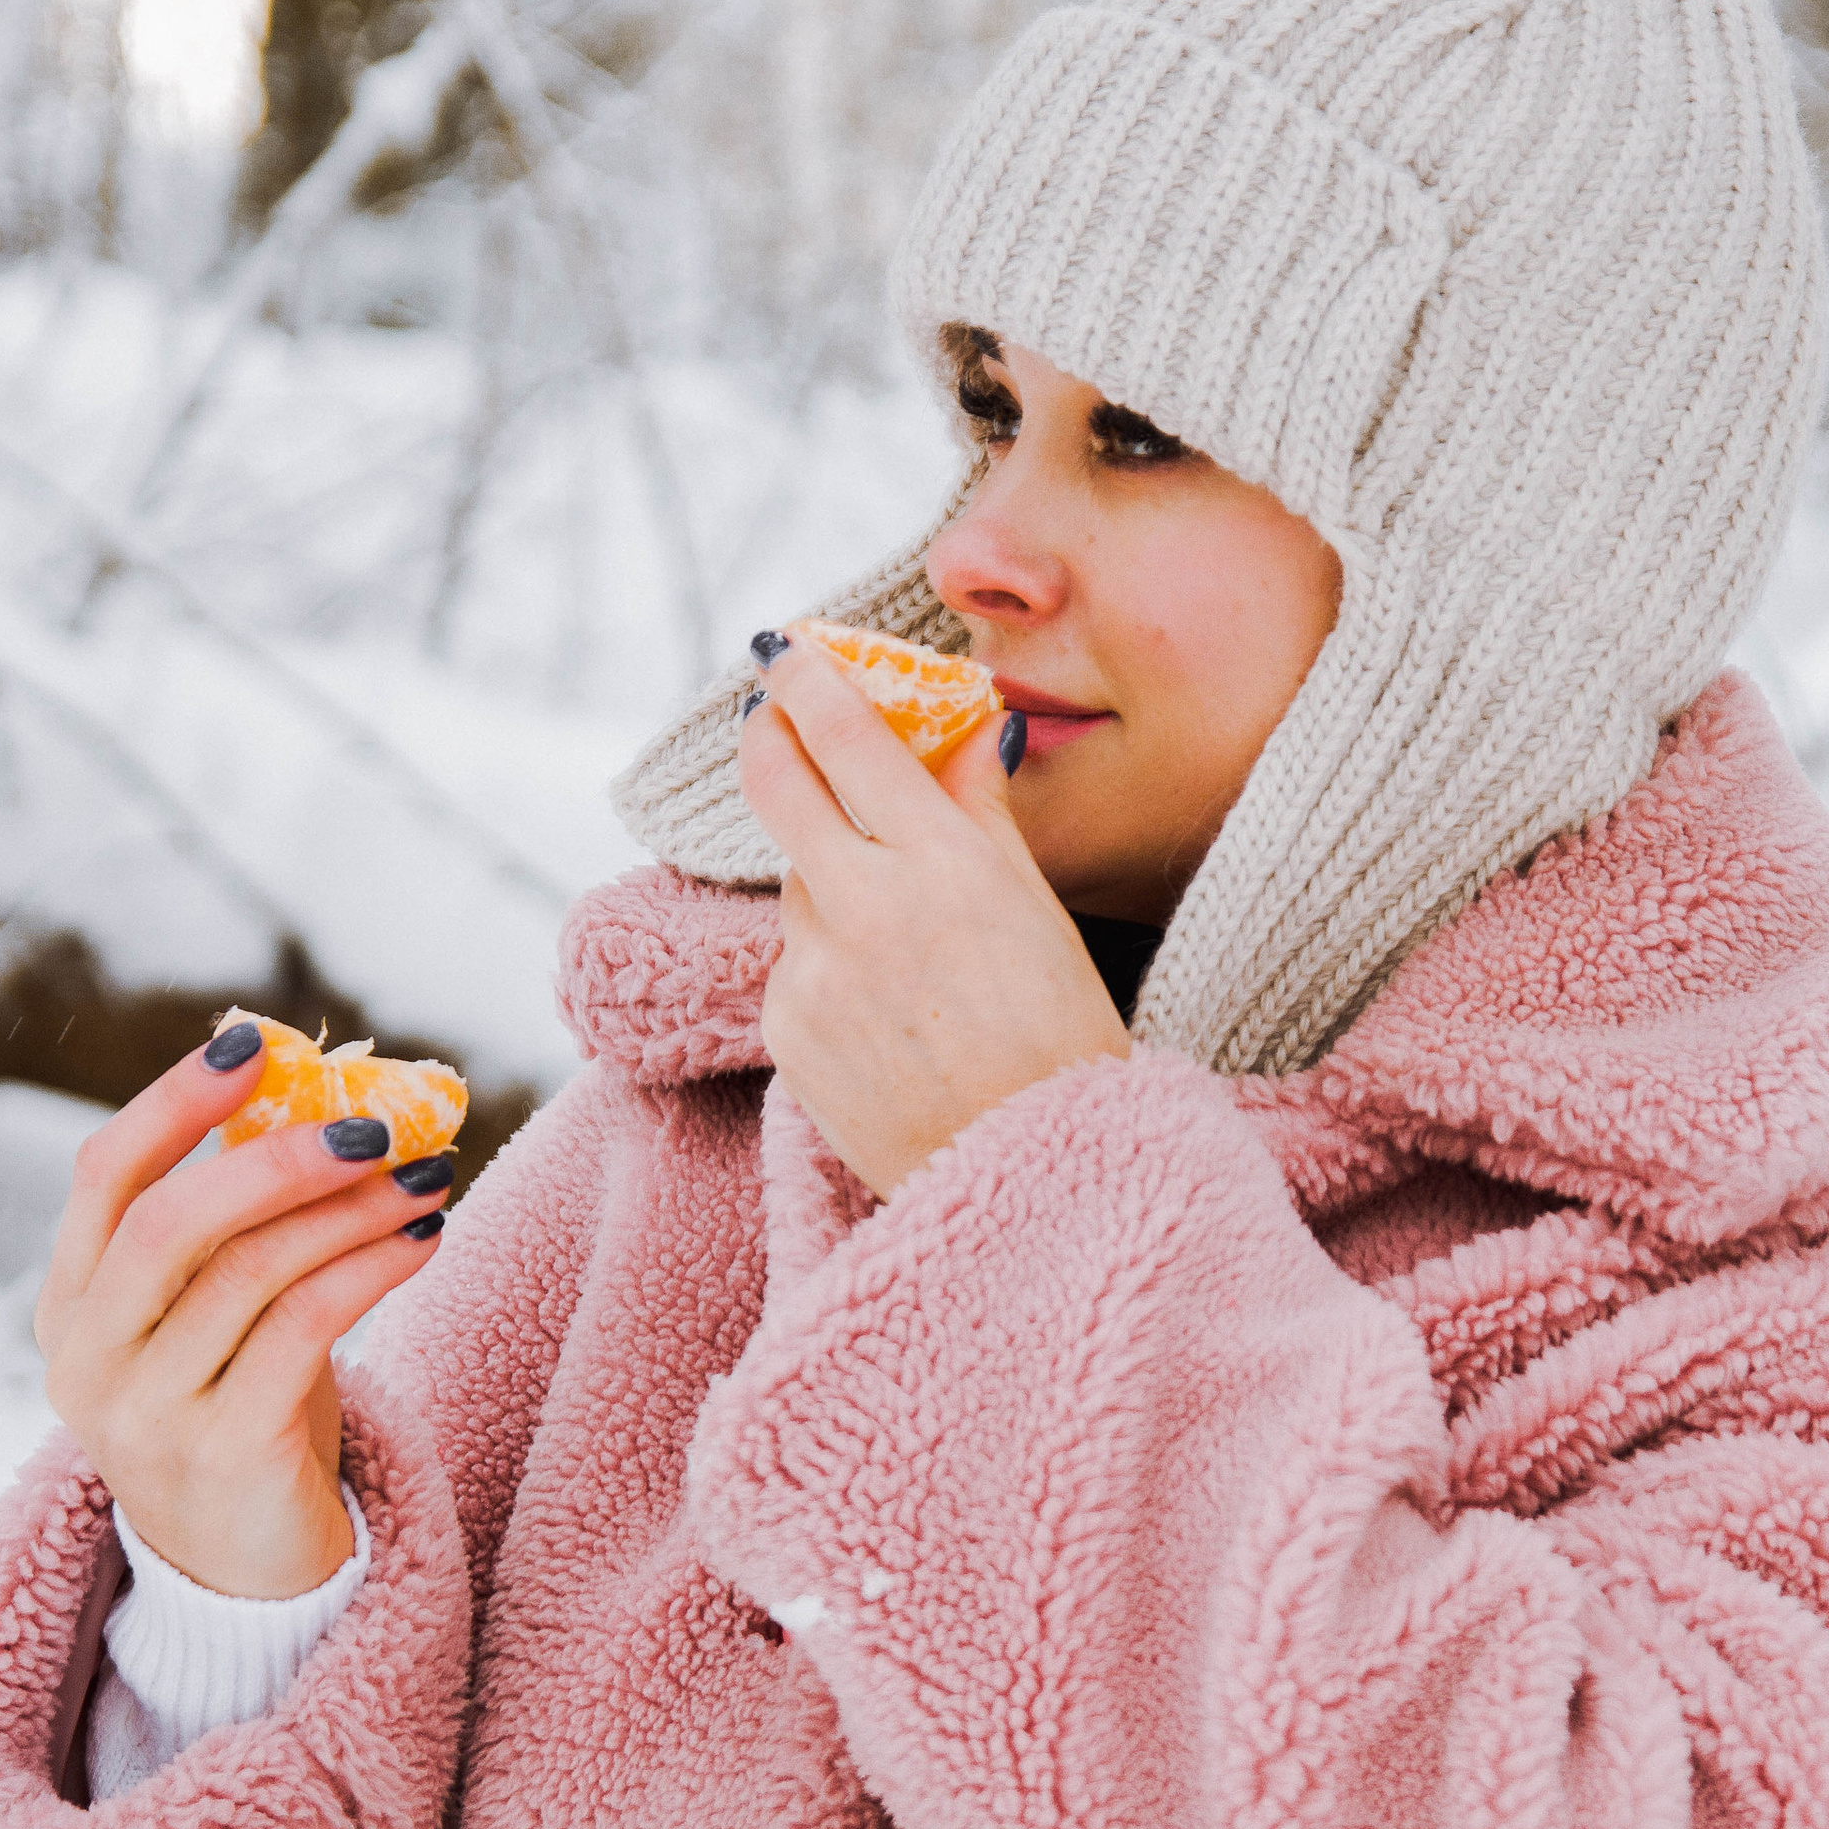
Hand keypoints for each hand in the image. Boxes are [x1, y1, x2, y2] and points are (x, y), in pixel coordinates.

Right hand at [34, 1030, 454, 1596]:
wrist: (247, 1575)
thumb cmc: (241, 1415)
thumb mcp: (214, 1317)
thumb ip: (235, 1226)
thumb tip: (312, 1096)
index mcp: (71, 1306)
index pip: (103, 1178)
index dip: (172, 1102)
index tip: (251, 1043)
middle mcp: (89, 1360)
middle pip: (173, 1223)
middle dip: (279, 1159)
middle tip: (375, 1125)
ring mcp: (147, 1415)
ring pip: (251, 1274)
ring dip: (353, 1212)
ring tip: (428, 1176)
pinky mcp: (223, 1456)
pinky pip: (305, 1332)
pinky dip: (373, 1270)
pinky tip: (425, 1239)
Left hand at [741, 638, 1130, 1198]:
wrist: (1033, 1178)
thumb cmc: (1060, 1040)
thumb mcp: (1037, 909)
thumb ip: (981, 813)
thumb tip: (962, 731)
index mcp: (943, 864)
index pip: (845, 736)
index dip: (807, 679)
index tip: (788, 651)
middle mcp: (867, 907)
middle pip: (777, 783)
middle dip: (767, 734)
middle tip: (767, 711)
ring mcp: (816, 971)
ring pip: (799, 886)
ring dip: (831, 882)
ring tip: (905, 944)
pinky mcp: (786, 1030)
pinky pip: (796, 965)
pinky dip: (830, 965)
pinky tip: (891, 1010)